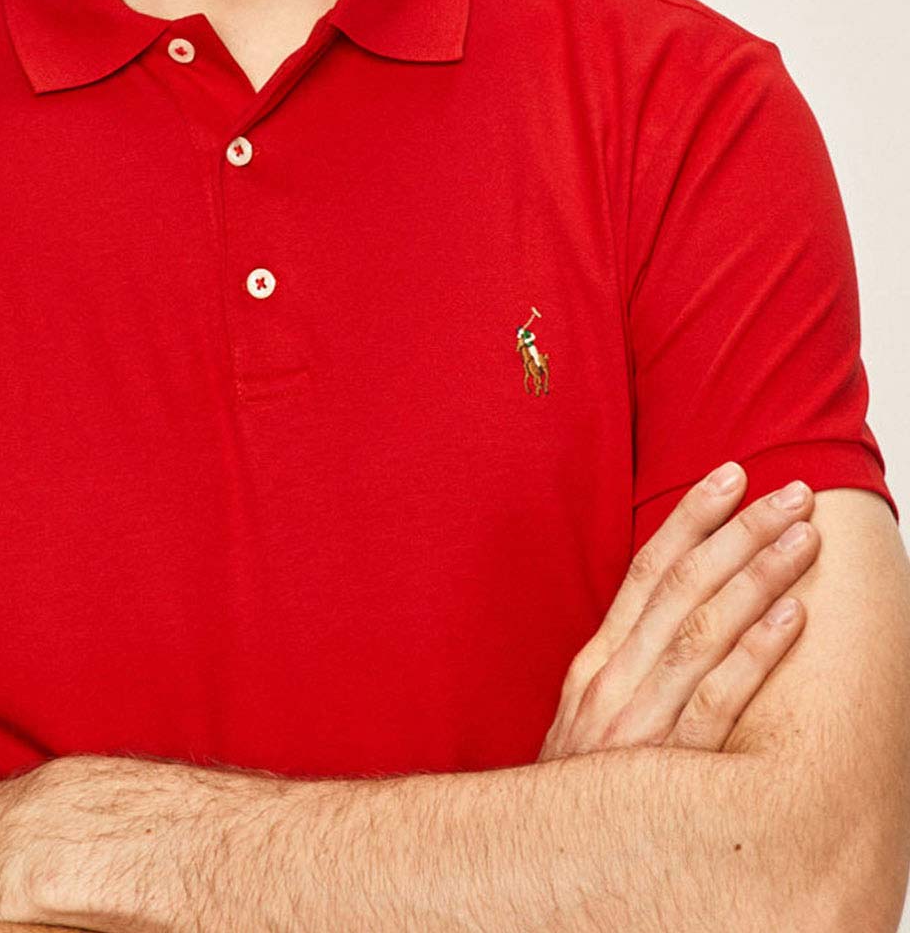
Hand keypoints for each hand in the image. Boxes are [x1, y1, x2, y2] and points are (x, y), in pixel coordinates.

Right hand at [537, 464, 819, 760]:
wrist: (538, 865)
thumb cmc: (583, 788)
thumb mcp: (593, 712)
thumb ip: (632, 660)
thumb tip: (683, 604)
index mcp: (598, 661)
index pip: (649, 568)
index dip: (693, 517)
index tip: (731, 473)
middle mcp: (616, 680)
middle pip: (684, 586)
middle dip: (741, 532)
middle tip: (792, 493)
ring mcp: (640, 723)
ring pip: (705, 630)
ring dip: (758, 576)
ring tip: (802, 539)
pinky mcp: (669, 769)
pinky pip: (719, 701)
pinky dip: (755, 655)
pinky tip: (791, 620)